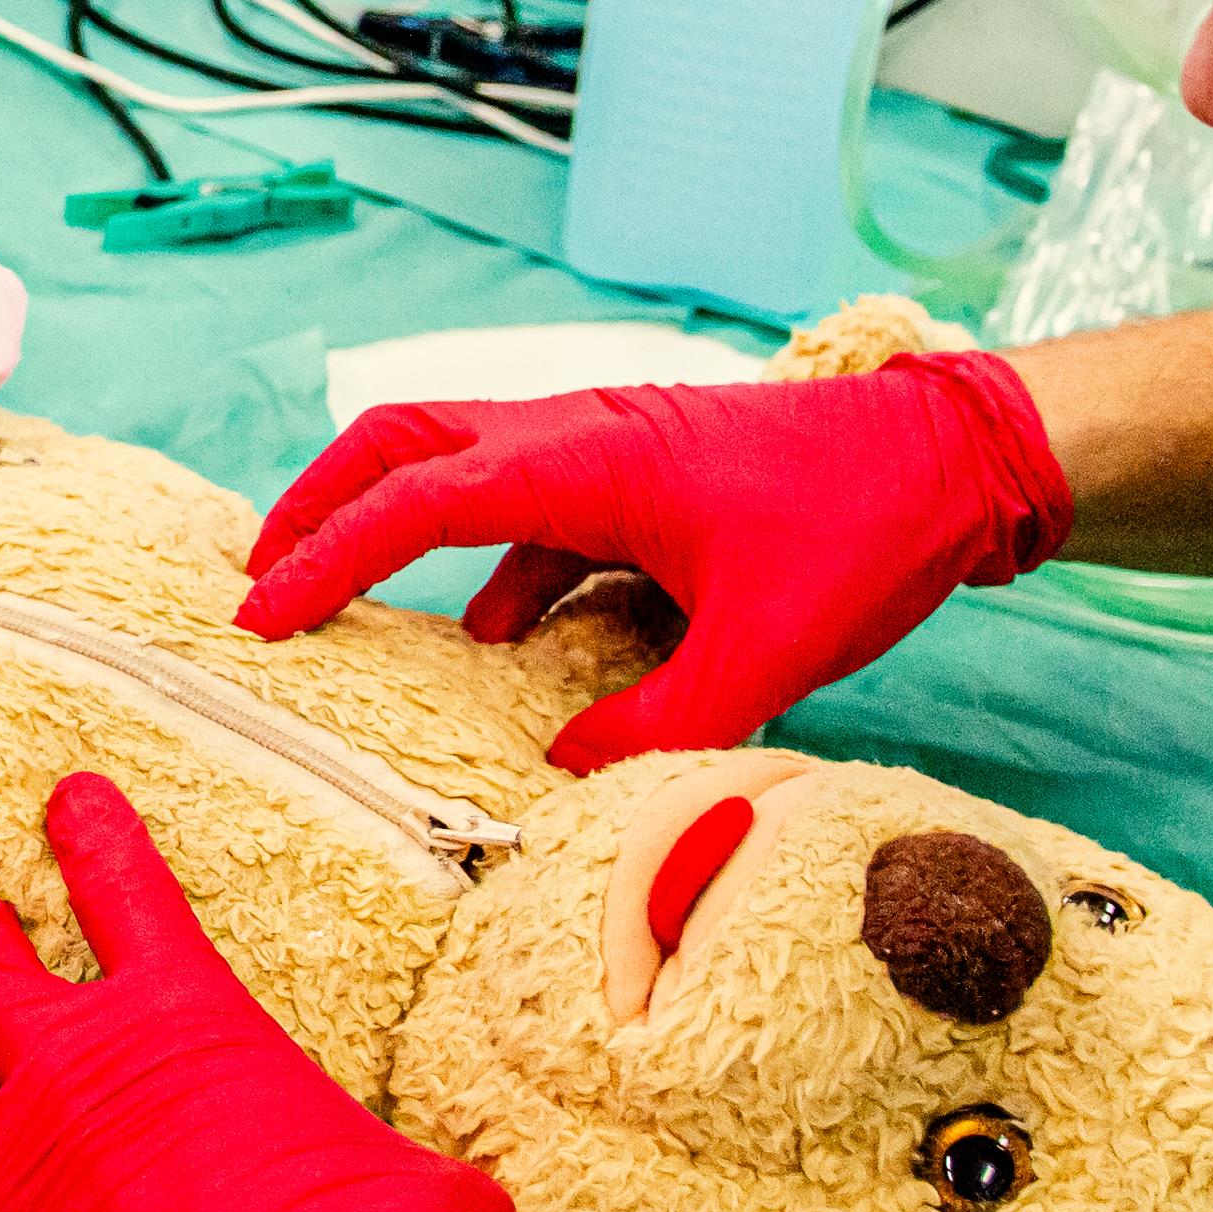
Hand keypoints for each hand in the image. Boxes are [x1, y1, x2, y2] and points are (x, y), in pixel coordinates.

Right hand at [235, 355, 1070, 769]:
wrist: (951, 459)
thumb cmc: (860, 530)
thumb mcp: (765, 651)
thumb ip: (659, 725)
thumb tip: (564, 776)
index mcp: (580, 459)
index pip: (412, 502)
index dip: (325, 558)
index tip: (261, 614)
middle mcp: (572, 434)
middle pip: (401, 442)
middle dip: (319, 504)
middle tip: (261, 579)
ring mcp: (604, 447)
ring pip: (460, 467)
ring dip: (398, 528)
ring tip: (352, 606)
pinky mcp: (638, 476)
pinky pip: (533, 514)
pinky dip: (497, 570)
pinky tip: (506, 642)